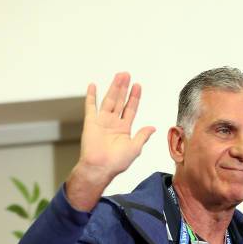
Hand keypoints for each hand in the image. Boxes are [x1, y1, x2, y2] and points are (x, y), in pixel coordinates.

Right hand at [66, 72, 154, 210]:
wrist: (100, 168)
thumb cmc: (116, 163)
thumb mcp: (135, 148)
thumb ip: (143, 136)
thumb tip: (152, 128)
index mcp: (124, 130)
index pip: (131, 109)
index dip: (134, 97)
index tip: (138, 86)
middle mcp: (113, 124)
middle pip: (120, 101)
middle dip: (124, 88)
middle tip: (127, 75)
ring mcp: (102, 122)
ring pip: (109, 100)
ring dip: (113, 88)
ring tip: (119, 76)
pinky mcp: (91, 123)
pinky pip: (90, 106)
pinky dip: (91, 96)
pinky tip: (93, 86)